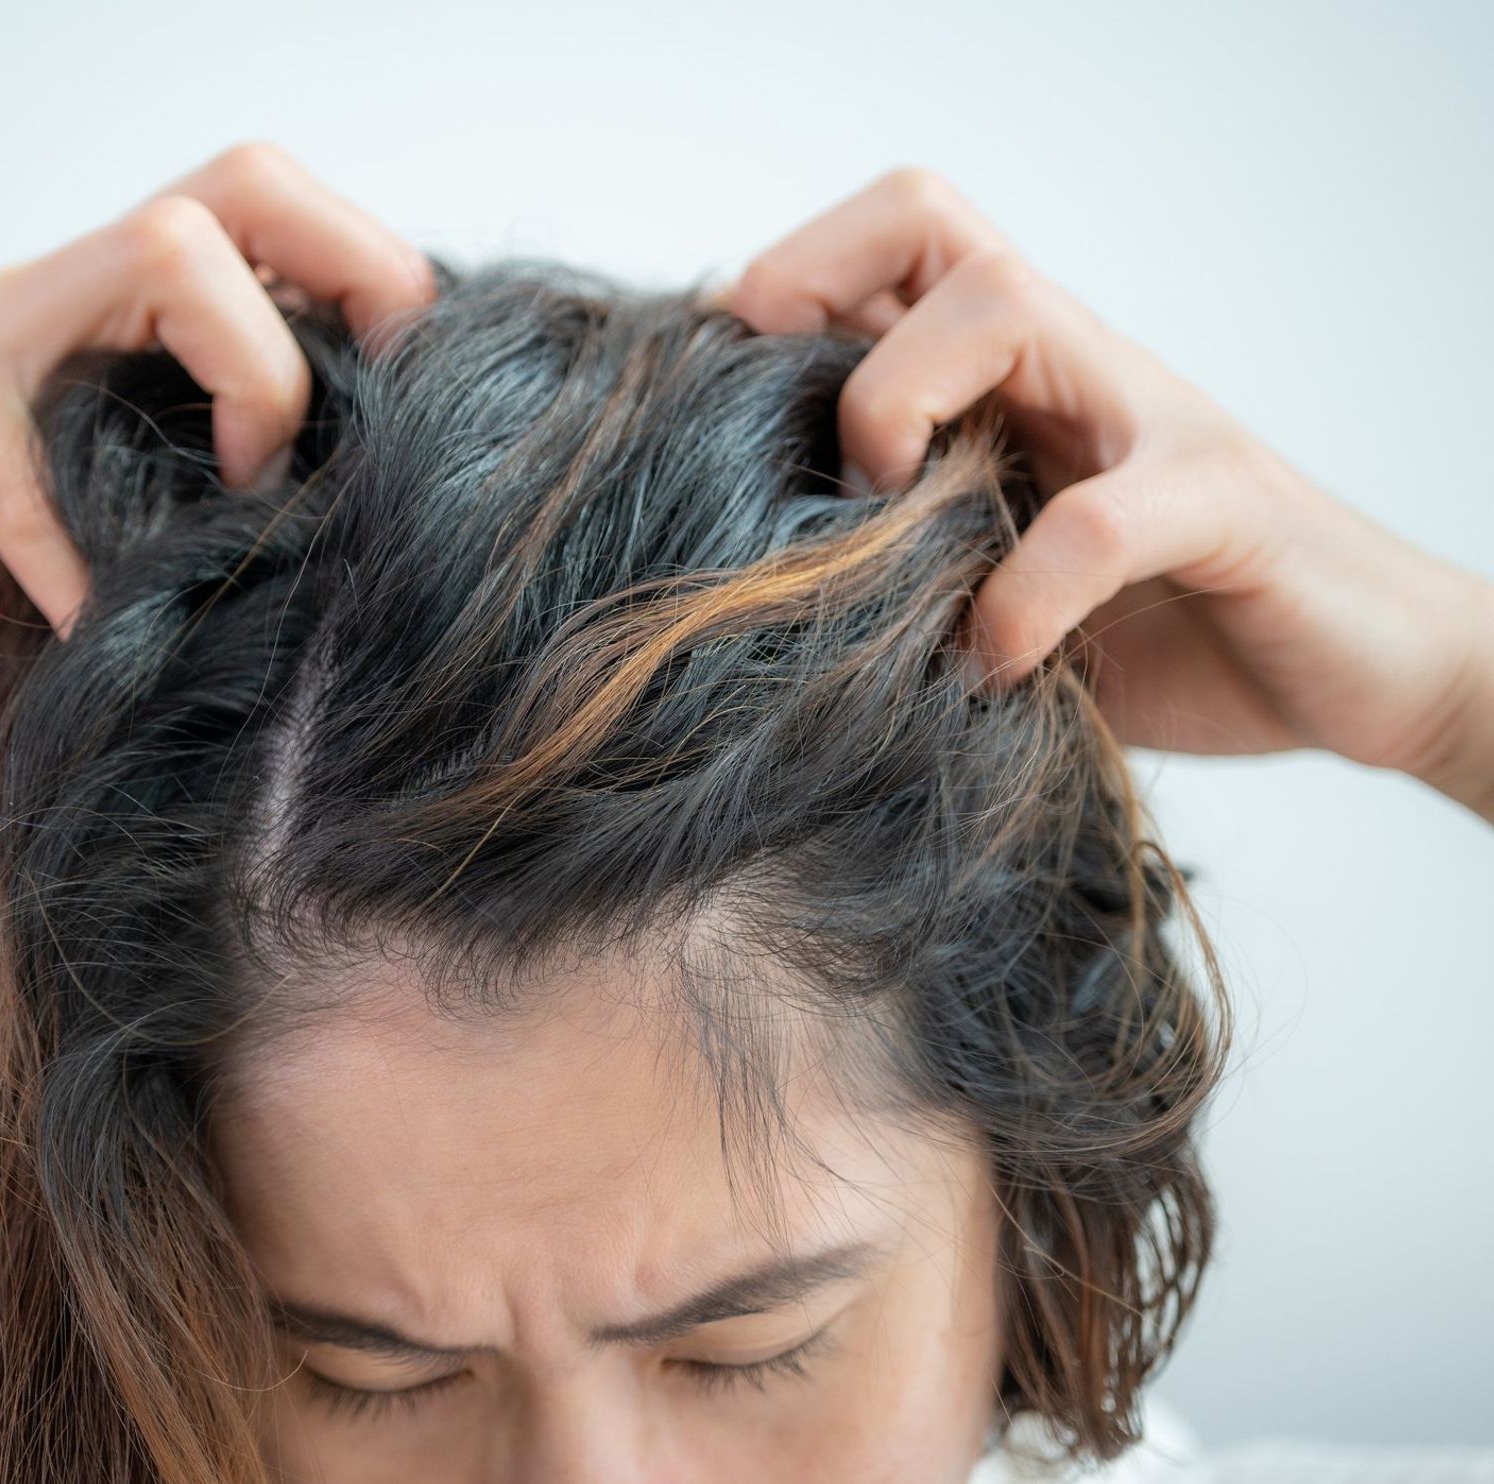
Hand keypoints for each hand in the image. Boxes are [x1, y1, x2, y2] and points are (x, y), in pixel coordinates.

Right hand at [0, 140, 433, 676]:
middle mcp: (53, 297)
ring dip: (245, 378)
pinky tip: (85, 628)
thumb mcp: (83, 543)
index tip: (427, 415)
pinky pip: (14, 453)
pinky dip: (72, 556)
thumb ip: (181, 525)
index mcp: (108, 325)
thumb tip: (336, 578)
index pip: (274, 229)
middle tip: (368, 424)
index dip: (377, 292)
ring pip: (157, 252)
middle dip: (348, 278)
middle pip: (239, 187)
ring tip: (241, 502)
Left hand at [715, 167, 1493, 817]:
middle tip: (817, 452)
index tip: (728, 395)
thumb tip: (745, 576)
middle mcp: (1072, 366)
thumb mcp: (997, 578)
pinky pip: (1104, 520)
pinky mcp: (1223, 505)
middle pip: (933, 226)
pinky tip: (993, 665)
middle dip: (827, 304)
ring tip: (888, 534)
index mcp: (1014, 374)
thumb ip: (908, 549)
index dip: (791, 282)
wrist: (1347, 666)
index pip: (895, 238)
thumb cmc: (1150, 625)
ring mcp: (1149, 420)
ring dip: (904, 408)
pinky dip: (1024, 598)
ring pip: (1005, 307)